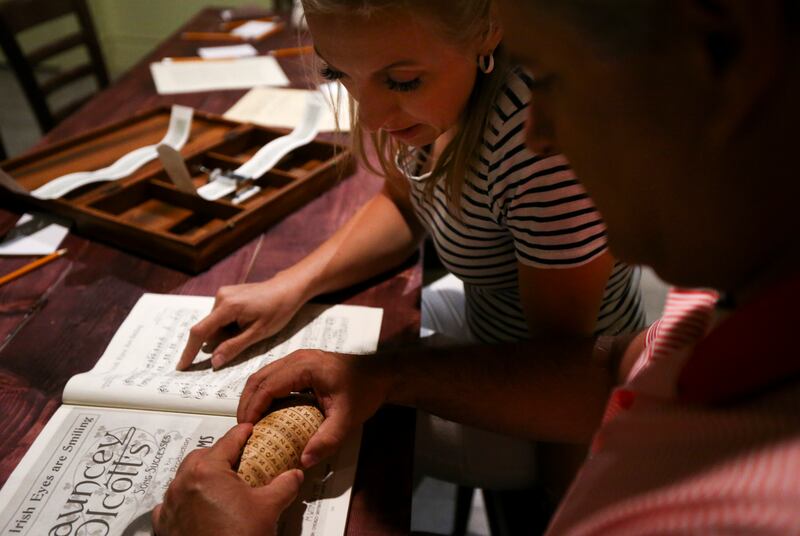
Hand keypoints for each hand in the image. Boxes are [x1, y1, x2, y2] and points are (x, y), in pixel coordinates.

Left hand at [152, 423, 302, 535]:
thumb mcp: (269, 508)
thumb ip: (284, 485)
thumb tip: (293, 476)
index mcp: (207, 470)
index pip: (229, 441)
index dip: (243, 433)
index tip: (249, 431)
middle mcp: (183, 483)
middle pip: (202, 455)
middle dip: (221, 454)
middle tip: (239, 460)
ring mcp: (171, 503)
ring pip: (185, 477)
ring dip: (202, 476)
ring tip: (222, 485)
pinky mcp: (165, 523)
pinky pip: (172, 502)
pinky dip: (186, 499)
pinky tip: (199, 506)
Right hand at [177, 275, 306, 370]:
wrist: (287, 288)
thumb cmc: (278, 310)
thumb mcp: (258, 333)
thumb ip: (234, 347)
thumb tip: (214, 362)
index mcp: (227, 307)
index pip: (200, 332)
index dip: (189, 351)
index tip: (182, 367)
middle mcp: (221, 297)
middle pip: (210, 329)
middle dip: (221, 341)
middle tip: (247, 337)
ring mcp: (223, 294)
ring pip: (215, 324)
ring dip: (227, 333)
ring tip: (251, 327)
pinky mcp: (226, 294)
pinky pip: (220, 317)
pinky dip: (230, 325)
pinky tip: (247, 321)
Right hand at [238, 349, 392, 466]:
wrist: (381, 374)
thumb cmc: (366, 389)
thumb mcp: (347, 418)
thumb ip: (327, 439)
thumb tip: (304, 459)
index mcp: (305, 366)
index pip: (267, 386)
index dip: (252, 408)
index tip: (246, 429)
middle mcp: (297, 358)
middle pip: (259, 378)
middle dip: (246, 403)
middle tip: (243, 429)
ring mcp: (298, 359)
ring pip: (263, 376)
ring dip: (253, 398)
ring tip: (250, 423)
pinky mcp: (301, 365)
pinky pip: (274, 377)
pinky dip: (265, 393)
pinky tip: (266, 413)